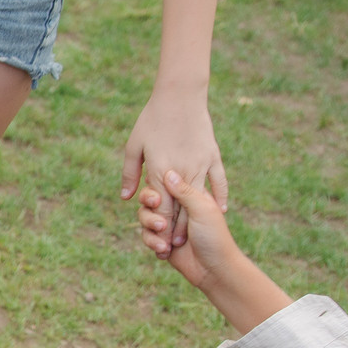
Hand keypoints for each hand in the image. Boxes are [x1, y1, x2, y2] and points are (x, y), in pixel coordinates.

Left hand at [120, 92, 224, 253]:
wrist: (179, 96)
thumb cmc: (151, 120)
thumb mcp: (134, 147)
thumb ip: (130, 174)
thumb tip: (125, 198)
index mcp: (160, 170)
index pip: (161, 207)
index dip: (160, 228)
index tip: (158, 244)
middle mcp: (182, 170)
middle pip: (180, 208)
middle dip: (176, 231)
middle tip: (174, 250)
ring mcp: (200, 164)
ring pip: (199, 199)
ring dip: (196, 220)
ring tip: (193, 239)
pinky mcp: (213, 156)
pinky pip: (220, 180)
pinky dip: (221, 194)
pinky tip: (222, 209)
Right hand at [141, 169, 290, 333]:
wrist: (214, 269)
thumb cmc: (214, 236)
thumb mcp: (202, 209)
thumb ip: (184, 191)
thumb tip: (168, 172)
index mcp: (189, 195)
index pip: (164, 184)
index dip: (155, 189)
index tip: (157, 199)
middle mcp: (176, 208)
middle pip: (149, 199)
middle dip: (149, 209)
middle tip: (158, 220)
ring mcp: (167, 224)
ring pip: (144, 217)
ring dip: (150, 227)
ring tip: (164, 239)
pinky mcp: (161, 241)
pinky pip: (146, 236)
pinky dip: (152, 242)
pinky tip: (164, 250)